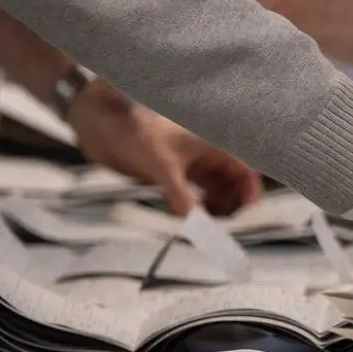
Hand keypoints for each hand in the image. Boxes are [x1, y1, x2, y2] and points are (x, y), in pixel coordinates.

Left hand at [67, 81, 261, 214]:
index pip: (244, 170)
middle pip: (233, 184)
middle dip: (233, 205)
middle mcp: (207, 155)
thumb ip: (179, 195)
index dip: (250, 192)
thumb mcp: (161, 166)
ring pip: (216, 190)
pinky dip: (197, 206)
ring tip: (208, 225)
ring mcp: (192, 164)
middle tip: (225, 226)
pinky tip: (190, 217)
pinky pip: (196, 193)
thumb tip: (194, 222)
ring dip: (216, 208)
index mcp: (212, 145)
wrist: (102, 125)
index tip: (248, 214)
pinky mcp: (176, 172)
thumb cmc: (136, 133)